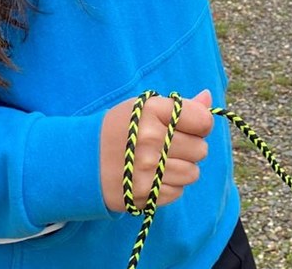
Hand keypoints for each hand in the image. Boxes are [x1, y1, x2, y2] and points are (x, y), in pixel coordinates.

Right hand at [99, 90, 213, 211]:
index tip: (189, 126)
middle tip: (170, 144)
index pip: (202, 121)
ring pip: (192, 173)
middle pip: (200, 149)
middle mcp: (150, 140)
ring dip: (182, 168)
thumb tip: (208, 98)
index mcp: (152, 111)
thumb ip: (180, 106)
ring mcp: (147, 169)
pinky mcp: (143, 194)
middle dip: (190, 147)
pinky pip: (177, 192)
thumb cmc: (120, 128)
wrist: (83, 159)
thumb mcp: (145, 108)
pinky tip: (152, 176)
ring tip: (161, 161)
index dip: (200, 124)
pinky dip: (169, 185)